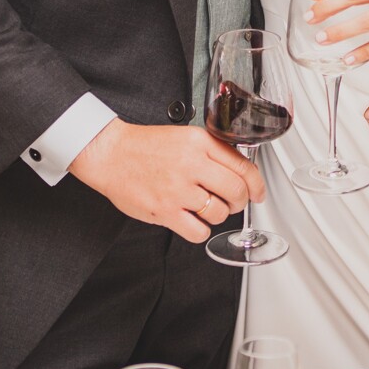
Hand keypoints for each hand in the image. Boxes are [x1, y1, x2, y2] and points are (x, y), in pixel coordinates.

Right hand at [67, 120, 263, 242]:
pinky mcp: (164, 211)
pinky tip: (192, 220)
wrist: (110, 154)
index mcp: (200, 143)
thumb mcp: (185, 137)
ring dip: (218, 215)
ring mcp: (178, 189)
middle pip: (236, 191)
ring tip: (205, 208)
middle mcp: (192, 165)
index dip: (257, 185)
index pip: (244, 167)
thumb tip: (240, 171)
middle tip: (233, 203)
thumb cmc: (145, 146)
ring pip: (219, 213)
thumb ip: (213, 151)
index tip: (258, 193)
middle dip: (240, 202)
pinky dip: (200, 230)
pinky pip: (199, 231)